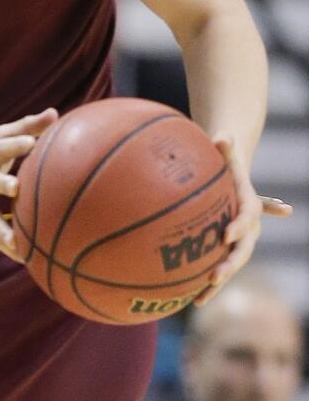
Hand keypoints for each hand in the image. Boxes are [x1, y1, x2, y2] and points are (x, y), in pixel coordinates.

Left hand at [193, 136, 292, 304]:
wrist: (232, 184)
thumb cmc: (226, 169)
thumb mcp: (226, 158)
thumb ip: (225, 149)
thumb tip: (222, 135)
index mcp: (249, 208)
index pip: (248, 217)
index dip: (239, 226)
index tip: (225, 233)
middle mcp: (247, 230)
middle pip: (242, 250)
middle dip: (229, 264)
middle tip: (215, 274)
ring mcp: (235, 243)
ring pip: (229, 266)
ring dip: (217, 282)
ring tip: (201, 298)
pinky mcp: (220, 251)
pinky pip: (214, 270)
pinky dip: (204, 286)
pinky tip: (189, 302)